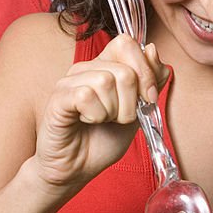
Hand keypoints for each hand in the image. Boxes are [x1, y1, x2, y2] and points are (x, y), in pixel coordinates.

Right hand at [31, 35, 166, 190]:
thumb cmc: (103, 140)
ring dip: (112, 112)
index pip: (126, 44)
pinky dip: (95, 115)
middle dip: (131, 103)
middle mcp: (86, 69)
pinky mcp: (58, 98)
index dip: (145, 71)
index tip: (148, 98)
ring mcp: (69, 82)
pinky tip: (87, 122)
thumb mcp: (137, 111)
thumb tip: (154, 52)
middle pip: (124, 70)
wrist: (77, 169)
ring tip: (101, 121)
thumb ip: (150, 82)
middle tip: (119, 119)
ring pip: (106, 81)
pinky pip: (86, 95)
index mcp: (105, 66)